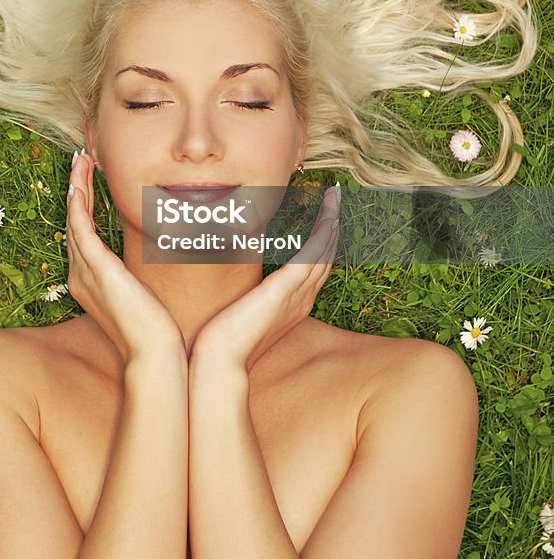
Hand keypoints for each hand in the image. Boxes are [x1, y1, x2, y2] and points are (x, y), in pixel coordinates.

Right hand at [65, 151, 185, 364]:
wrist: (156, 355)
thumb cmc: (157, 328)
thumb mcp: (144, 292)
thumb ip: (140, 272)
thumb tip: (160, 247)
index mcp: (89, 281)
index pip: (82, 233)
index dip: (84, 203)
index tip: (90, 178)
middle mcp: (81, 275)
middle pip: (74, 221)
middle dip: (78, 187)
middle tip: (82, 159)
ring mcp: (85, 273)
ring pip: (74, 219)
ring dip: (77, 186)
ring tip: (81, 160)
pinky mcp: (96, 269)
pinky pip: (80, 229)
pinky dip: (78, 205)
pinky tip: (80, 184)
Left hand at [191, 185, 339, 372]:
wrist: (222, 361)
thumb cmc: (225, 338)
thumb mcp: (243, 308)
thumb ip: (250, 291)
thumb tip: (239, 269)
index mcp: (294, 304)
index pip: (316, 265)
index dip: (324, 239)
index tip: (326, 216)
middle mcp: (302, 298)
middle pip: (326, 255)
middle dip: (333, 224)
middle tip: (336, 197)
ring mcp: (298, 294)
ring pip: (324, 251)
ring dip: (332, 222)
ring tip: (335, 198)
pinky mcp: (287, 289)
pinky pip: (313, 255)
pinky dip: (323, 234)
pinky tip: (328, 217)